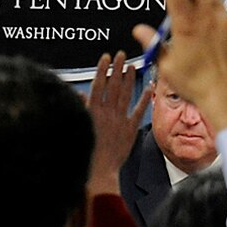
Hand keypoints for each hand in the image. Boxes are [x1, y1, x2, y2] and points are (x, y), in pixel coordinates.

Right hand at [87, 52, 147, 195]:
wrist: (98, 171)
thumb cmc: (85, 152)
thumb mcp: (78, 127)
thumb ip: (81, 109)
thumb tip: (80, 94)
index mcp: (93, 111)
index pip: (99, 85)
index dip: (102, 70)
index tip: (106, 57)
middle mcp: (107, 113)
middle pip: (113, 86)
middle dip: (117, 68)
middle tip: (121, 55)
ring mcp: (120, 121)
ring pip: (125, 95)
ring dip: (129, 79)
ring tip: (132, 66)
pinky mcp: (130, 130)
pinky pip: (138, 112)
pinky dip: (143, 100)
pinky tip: (147, 88)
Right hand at [131, 0, 226, 128]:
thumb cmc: (197, 86)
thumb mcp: (167, 67)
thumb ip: (153, 43)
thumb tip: (140, 30)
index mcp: (186, 25)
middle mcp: (208, 17)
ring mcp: (226, 20)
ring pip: (211, 1)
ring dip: (202, 4)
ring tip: (198, 32)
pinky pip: (224, 18)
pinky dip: (217, 24)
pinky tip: (215, 46)